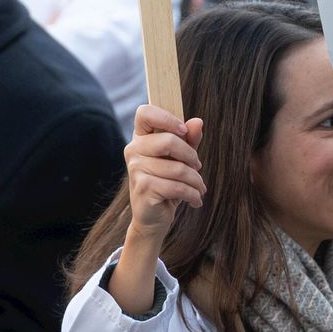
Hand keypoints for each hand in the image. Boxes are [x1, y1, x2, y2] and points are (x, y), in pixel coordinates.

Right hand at [124, 105, 205, 237]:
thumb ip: (189, 140)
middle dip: (191, 156)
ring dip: (196, 181)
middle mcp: (133, 150)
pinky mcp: (143, 188)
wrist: (153, 218)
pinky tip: (195, 200)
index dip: (166, 118)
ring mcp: (135, 169)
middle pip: (169, 141)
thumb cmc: (167, 184)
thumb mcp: (181, 159)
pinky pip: (177, 186)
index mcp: (141, 138)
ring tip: (199, 188)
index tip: (183, 131)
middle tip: (197, 168)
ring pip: (178, 168)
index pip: (145, 113)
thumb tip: (197, 122)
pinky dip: (192, 194)